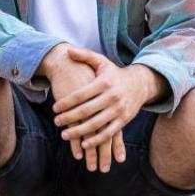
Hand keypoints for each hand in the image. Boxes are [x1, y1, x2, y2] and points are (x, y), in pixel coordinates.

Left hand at [40, 46, 121, 171]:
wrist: (140, 83)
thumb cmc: (114, 74)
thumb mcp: (101, 62)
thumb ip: (84, 55)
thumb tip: (67, 51)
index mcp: (104, 83)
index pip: (81, 94)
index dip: (66, 102)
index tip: (54, 108)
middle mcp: (112, 96)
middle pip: (86, 110)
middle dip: (69, 118)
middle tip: (56, 122)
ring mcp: (118, 110)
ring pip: (96, 124)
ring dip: (79, 131)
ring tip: (64, 135)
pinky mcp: (124, 120)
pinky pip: (108, 133)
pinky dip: (96, 140)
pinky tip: (83, 144)